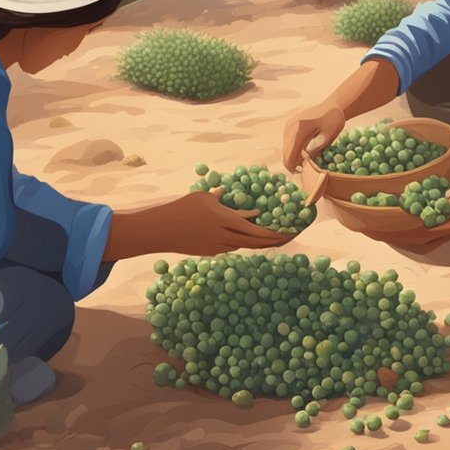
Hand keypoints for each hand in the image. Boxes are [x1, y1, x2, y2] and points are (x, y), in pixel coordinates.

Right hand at [166, 188, 295, 255]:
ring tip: (272, 237)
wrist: (162, 230)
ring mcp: (218, 247)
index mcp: (226, 220)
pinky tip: (246, 237)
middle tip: (288, 237)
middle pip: (255, 242)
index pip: (256, 230)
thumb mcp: (204, 198)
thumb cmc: (182, 208)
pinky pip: (231, 247)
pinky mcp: (210, 252)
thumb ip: (223, 201)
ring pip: (244, 246)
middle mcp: (225, 237)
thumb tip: (236, 201)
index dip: (274, 233)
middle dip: (273, 241)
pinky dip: (241, 242)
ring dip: (258, 242)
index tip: (288, 232)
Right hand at [282, 101, 346, 172]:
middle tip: (300, 171)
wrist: (330, 106)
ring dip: (291, 156)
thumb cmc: (333, 120)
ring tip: (301, 164)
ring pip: (285, 146)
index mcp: (301, 127)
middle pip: (286, 150)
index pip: (291, 150)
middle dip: (290, 163)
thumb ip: (319, 144)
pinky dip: (292, 150)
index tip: (298, 173)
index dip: (292, 164)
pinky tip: (301, 154)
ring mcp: (289, 125)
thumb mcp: (331, 132)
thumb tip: (306, 156)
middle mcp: (291, 126)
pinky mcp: (289, 125)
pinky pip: (287, 141)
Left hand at [366, 172, 449, 253]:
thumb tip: (436, 204)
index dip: (396, 232)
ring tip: (382, 233)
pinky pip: (432, 236)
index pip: (419, 233)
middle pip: (417, 241)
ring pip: (424, 242)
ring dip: (402, 239)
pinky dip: (415, 235)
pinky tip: (405, 229)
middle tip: (370, 233)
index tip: (377, 228)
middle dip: (393, 238)